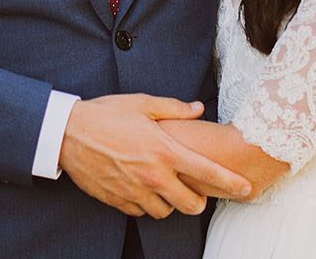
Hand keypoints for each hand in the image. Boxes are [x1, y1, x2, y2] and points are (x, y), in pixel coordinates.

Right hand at [59, 95, 251, 217]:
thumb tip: (199, 108)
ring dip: (169, 202)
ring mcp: (135, 192)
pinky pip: (141, 212)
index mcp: (165, 150)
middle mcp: (154, 176)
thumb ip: (175, 108)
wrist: (68, 133)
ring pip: (165, 212)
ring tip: (164, 186)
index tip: (246, 188)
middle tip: (195, 191)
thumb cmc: (107, 114)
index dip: (231, 183)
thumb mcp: (143, 104)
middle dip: (198, 201)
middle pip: (191, 205)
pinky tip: (141, 188)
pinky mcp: (118, 201)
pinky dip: (145, 204)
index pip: (208, 173)